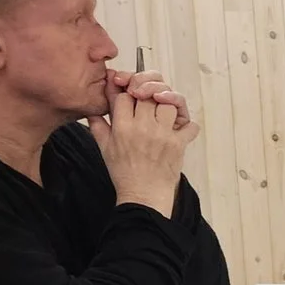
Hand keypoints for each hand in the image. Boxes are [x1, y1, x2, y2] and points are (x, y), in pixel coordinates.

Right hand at [89, 72, 198, 214]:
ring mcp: (163, 135)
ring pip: (170, 103)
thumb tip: (93, 107)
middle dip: (147, 89)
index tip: (129, 93)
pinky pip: (191, 125)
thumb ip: (98, 124)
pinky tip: (178, 127)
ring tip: (161, 109)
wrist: (143, 195)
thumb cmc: (123, 173)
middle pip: (148, 93)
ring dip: (167, 102)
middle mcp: (143, 128)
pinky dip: (188, 125)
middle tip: (147, 95)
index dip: (127, 89)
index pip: (125, 95)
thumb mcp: (104, 148)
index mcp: (123, 127)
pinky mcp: (178, 144)